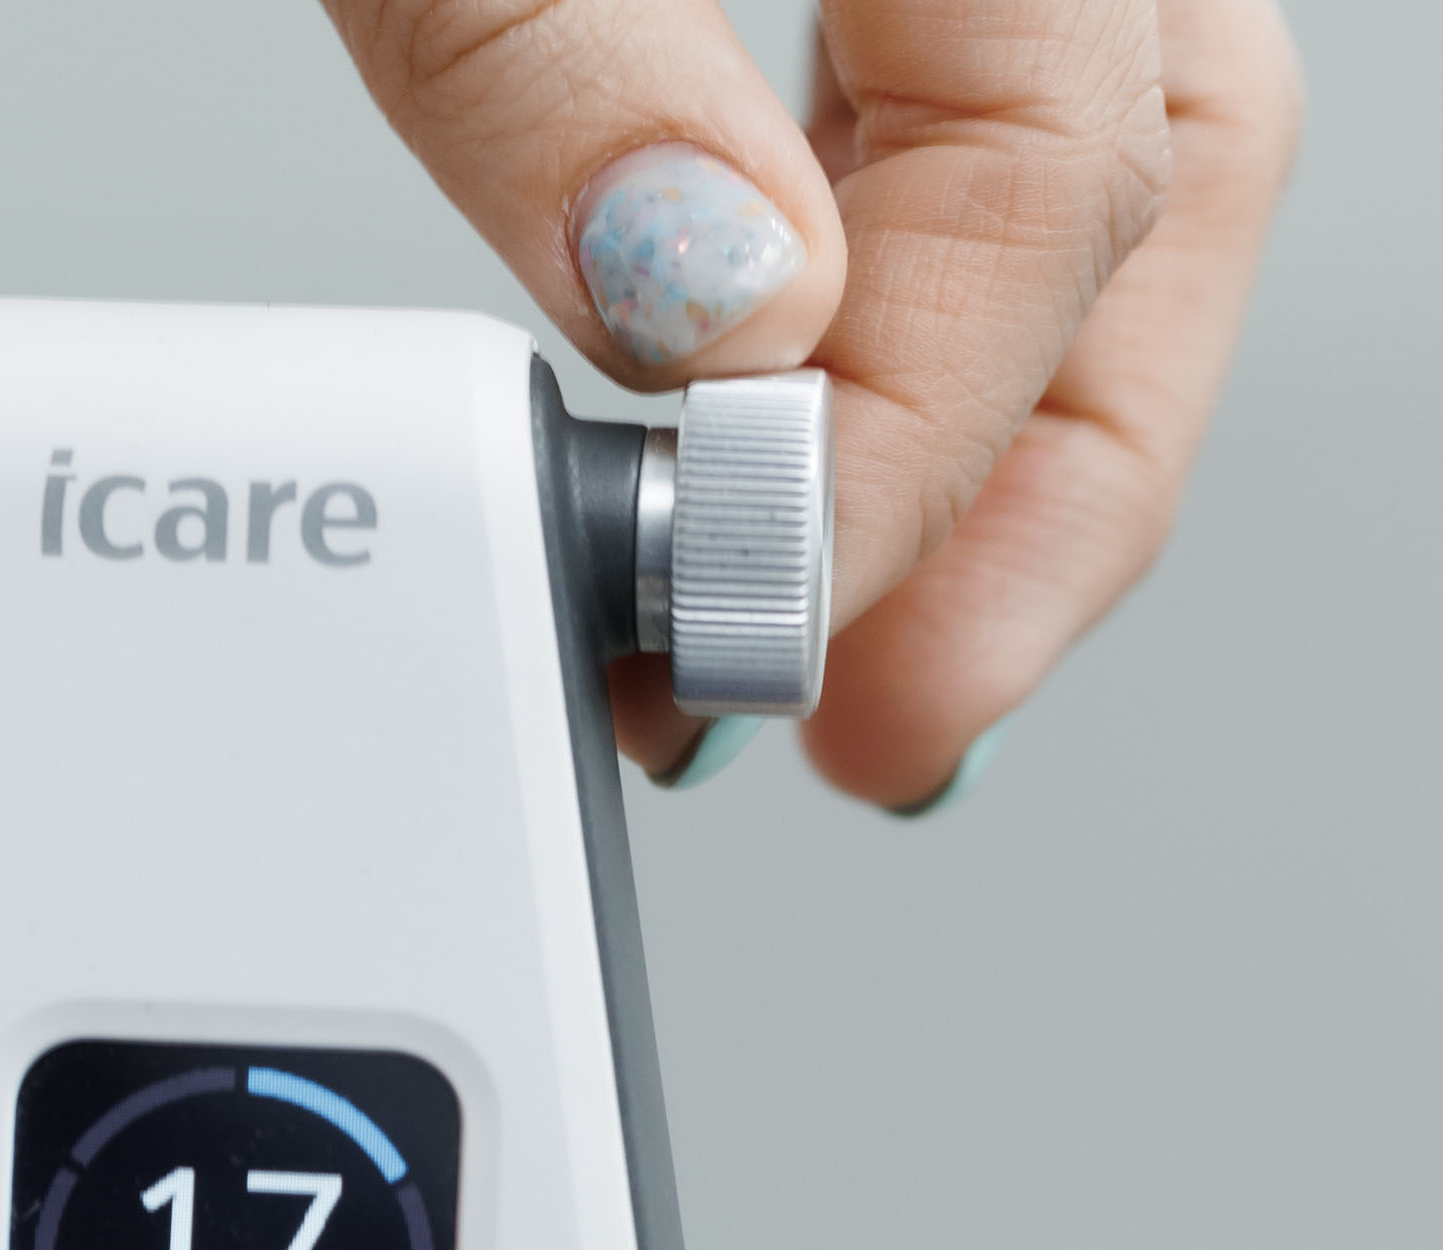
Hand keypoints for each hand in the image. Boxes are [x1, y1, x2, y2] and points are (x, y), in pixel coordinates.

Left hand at [322, 0, 1301, 804]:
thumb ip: (560, 63)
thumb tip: (715, 309)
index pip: (1053, 178)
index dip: (916, 442)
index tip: (760, 613)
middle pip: (1146, 202)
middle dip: (1020, 515)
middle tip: (878, 727)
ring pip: (1089, 180)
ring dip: (983, 448)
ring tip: (861, 660)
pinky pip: (954, 131)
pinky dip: (909, 322)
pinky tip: (814, 462)